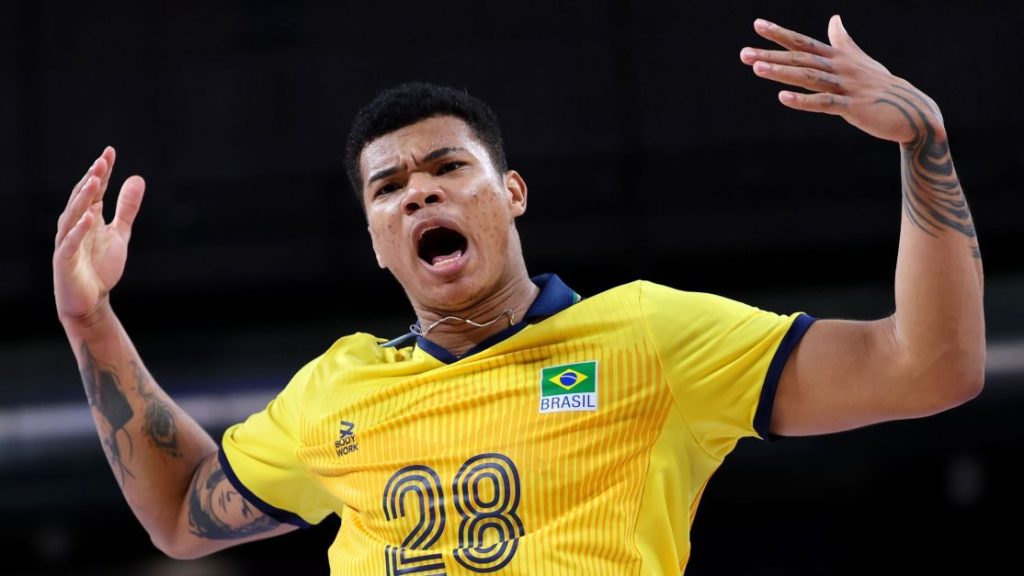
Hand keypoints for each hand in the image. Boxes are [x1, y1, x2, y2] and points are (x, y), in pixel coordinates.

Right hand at [53, 146, 144, 325]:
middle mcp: (74, 226)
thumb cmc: (100, 266)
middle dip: (91, 180)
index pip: (94, 190)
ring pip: (72, 216)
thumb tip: (137, 178)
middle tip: (102, 161)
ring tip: (95, 181)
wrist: (90, 301)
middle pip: (81, 199)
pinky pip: (70, 243)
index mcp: (88, 217)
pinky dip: (79, 230)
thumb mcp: (120, 233)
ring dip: (83, 198)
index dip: (102, 172)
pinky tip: (90, 217)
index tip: (110, 152)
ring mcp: (68, 243)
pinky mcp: (65, 262)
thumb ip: (127, 208)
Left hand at [740, 15, 943, 144]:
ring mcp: (846, 86)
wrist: (911, 110)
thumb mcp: (860, 60)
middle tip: (743, 53)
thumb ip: (843, 41)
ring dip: (781, 72)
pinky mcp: (852, 107)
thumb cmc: (882, 85)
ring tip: (756, 68)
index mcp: (838, 57)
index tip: (757, 24)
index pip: (803, 42)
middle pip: (800, 59)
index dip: (780, 33)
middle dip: (770, 55)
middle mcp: (840, 68)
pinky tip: (782, 98)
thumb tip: (834, 18)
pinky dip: (802, 101)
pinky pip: (824, 103)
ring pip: (808, 77)